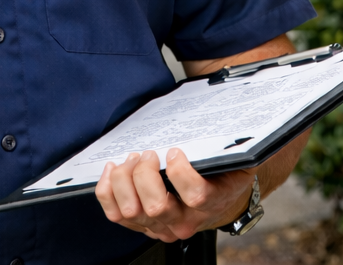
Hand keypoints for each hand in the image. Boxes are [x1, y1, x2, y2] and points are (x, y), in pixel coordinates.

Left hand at [96, 148, 255, 241]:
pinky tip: (113, 170)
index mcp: (212, 203)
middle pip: (155, 206)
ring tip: (132, 160)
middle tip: (148, 154)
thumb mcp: (234, 159)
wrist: (218, 201)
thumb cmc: (221, 175)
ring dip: (125, 180)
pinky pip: (115, 213)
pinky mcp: (141, 226)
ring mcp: (161, 227)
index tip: (175, 151)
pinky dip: (107, 190)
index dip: (180, 172)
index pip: (195, 196)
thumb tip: (226, 115)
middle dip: (145, 173)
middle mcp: (185, 221)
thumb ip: (228, 145)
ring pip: (131, 211)